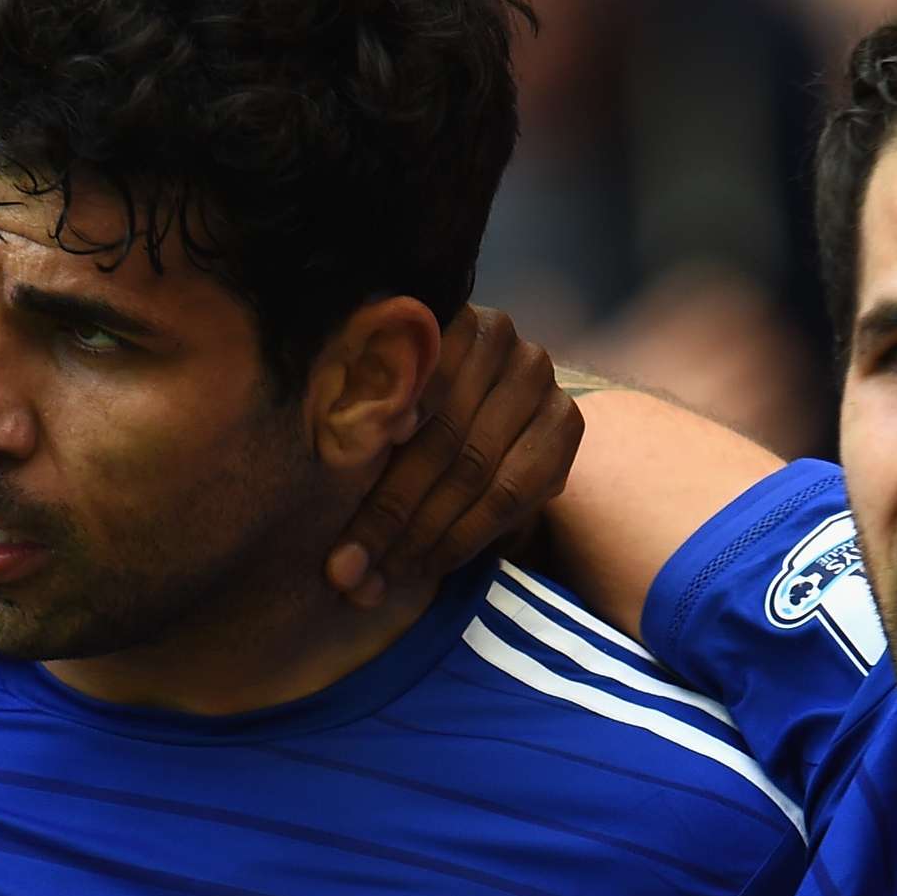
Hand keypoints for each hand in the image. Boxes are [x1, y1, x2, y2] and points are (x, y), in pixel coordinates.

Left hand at [325, 306, 583, 607]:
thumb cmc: (410, 414)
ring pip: (473, 470)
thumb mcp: (375, 410)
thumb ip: (358, 426)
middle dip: (387, 513)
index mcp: (436, 316)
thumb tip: (331, 481)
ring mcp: (537, 376)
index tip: (333, 492)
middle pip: (437, 437)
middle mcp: (497, 336)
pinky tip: (428, 566)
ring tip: (379, 579)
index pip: (401, 387)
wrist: (491, 418)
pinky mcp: (565, 423)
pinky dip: (464, 537)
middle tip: (345, 570)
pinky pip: (511, 493)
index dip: (368, 443)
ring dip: (421, 536)